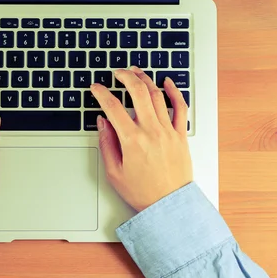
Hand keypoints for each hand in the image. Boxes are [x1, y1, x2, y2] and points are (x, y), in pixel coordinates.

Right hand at [91, 67, 192, 211]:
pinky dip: (174, 92)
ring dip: (145, 79)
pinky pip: (180, 107)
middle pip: (138, 92)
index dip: (101, 94)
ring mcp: (168, 131)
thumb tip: (103, 122)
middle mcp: (151, 132)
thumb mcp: (114, 172)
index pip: (113, 108)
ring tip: (136, 72)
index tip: (96, 88)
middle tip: (117, 73)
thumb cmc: (142, 192)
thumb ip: (107, 143)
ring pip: (157, 95)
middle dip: (125, 77)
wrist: (168, 205)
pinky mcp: (180, 135)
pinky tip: (167, 83)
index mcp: (132, 141)